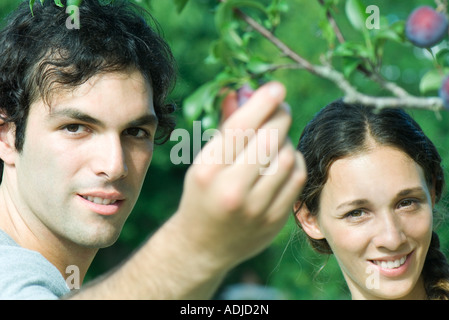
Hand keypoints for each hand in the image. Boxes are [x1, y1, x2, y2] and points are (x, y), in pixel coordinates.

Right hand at [173, 82, 306, 271]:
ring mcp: (256, 208)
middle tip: (279, 108)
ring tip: (275, 138)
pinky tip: (282, 160)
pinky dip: (294, 160)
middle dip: (279, 115)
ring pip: (288, 156)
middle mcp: (232, 190)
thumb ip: (226, 126)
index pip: (241, 127)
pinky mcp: (275, 220)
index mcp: (207, 171)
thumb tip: (245, 90)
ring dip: (286, 139)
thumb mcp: (203, 160)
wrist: (203, 245)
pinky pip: (297, 178)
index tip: (276, 87)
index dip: (263, 102)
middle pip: (270, 139)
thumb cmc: (201, 194)